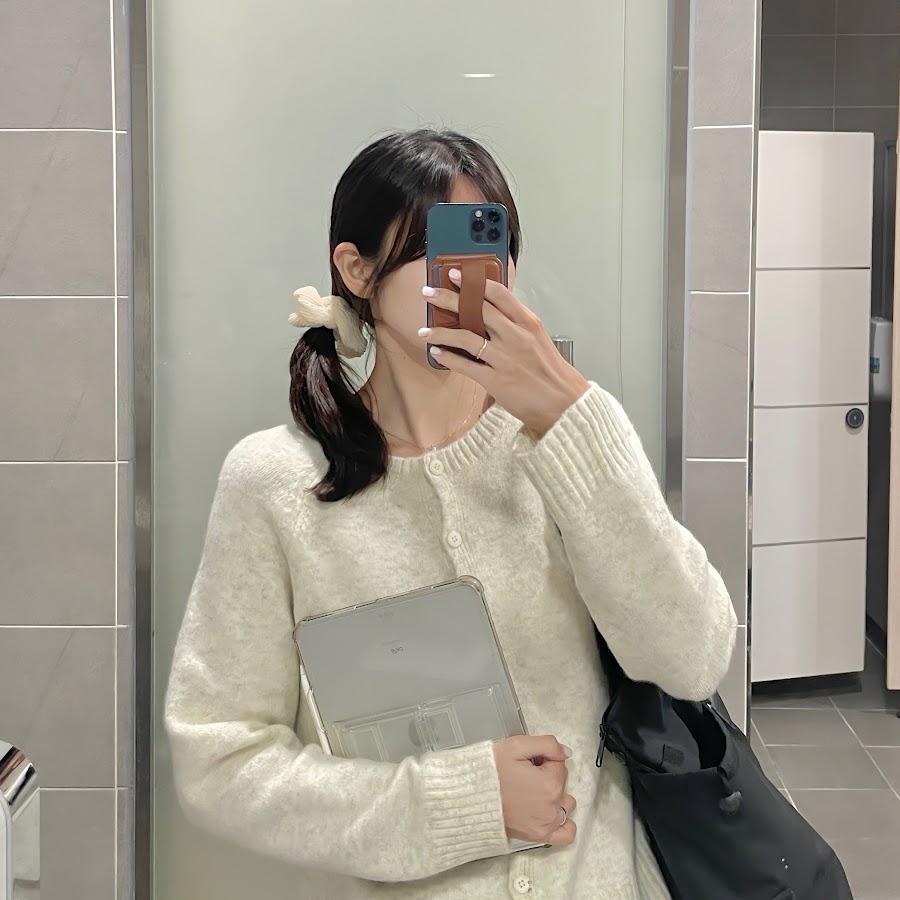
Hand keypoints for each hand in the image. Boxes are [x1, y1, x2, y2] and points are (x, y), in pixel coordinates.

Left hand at [420, 269, 589, 437]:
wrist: (564, 403)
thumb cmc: (550, 372)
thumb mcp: (538, 339)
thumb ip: (516, 324)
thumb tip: (489, 313)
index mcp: (527, 323)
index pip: (498, 294)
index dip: (474, 282)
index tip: (456, 275)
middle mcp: (515, 337)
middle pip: (476, 310)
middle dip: (448, 298)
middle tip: (430, 293)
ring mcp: (504, 358)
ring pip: (465, 337)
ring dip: (441, 331)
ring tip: (424, 329)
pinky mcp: (496, 380)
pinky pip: (465, 365)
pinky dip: (448, 357)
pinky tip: (437, 352)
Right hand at [492, 735, 576, 846]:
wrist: (469, 796)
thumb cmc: (489, 772)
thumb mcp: (516, 745)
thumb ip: (547, 744)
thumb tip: (565, 752)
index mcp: (550, 783)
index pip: (559, 762)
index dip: (542, 757)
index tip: (527, 761)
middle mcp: (552, 806)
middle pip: (562, 781)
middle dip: (548, 773)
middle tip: (525, 773)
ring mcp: (546, 823)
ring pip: (566, 804)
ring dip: (556, 796)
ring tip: (534, 790)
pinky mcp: (538, 835)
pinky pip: (566, 833)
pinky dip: (564, 823)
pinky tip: (551, 812)